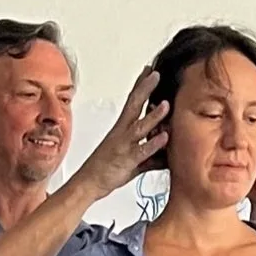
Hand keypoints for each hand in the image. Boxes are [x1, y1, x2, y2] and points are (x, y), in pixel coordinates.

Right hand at [71, 69, 169, 198]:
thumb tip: (167, 154)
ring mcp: (124, 145)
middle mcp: (122, 133)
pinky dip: (153, 144)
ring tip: (165, 104)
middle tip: (155, 74)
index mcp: (122, 129)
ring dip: (153, 116)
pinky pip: (141, 151)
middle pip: (134, 106)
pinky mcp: (127, 161)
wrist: (88, 183)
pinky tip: (164, 137)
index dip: (141, 86)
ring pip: (139, 127)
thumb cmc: (107, 170)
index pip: (133, 102)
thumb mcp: (133, 160)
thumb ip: (151, 155)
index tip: (149, 71)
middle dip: (145, 89)